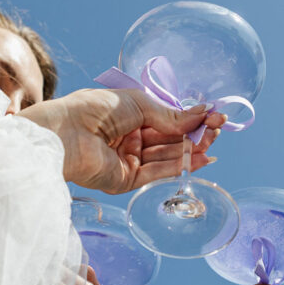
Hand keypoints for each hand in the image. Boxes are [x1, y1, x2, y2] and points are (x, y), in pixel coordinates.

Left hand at [20, 88, 224, 193]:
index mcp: (129, 116)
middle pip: (169, 140)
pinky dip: (179, 167)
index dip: (190, 119)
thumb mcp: (139, 103)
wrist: (66, 134)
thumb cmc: (95, 109)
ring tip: (212, 143)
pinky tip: (199, 159)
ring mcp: (128, 160)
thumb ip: (171, 115)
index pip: (166, 119)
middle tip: (217, 130)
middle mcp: (129, 138)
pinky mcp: (125, 181)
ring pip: (166, 157)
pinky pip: (157, 173)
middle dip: (194, 135)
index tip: (213, 116)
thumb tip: (201, 113)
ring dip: (191, 151)